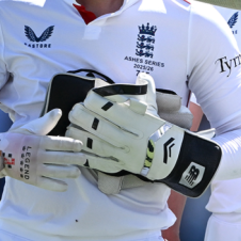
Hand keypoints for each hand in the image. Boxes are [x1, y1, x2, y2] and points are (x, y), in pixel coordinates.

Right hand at [0, 109, 86, 191]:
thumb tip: (59, 111)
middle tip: (84, 159)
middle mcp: (37, 155)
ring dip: (68, 172)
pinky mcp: (29, 179)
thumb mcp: (30, 127)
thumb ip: (46, 122)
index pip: (59, 143)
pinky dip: (55, 186)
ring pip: (55, 171)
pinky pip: (45, 184)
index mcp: (38, 141)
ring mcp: (34, 168)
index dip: (72, 145)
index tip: (80, 146)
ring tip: (77, 172)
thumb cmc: (15, 138)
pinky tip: (65, 186)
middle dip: (74, 159)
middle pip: (60, 157)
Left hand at [67, 74, 221, 196]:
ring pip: (92, 142)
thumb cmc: (158, 128)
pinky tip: (76, 147)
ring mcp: (121, 152)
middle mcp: (126, 136)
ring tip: (70, 127)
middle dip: (80, 116)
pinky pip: (97, 161)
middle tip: (74, 110)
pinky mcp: (118, 165)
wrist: (170, 155)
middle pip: (95, 124)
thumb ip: (146, 89)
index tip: (88, 98)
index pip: (106, 107)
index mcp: (133, 119)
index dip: (92, 101)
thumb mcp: (153, 107)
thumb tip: (142, 75)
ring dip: (77, 134)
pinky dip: (84, 155)